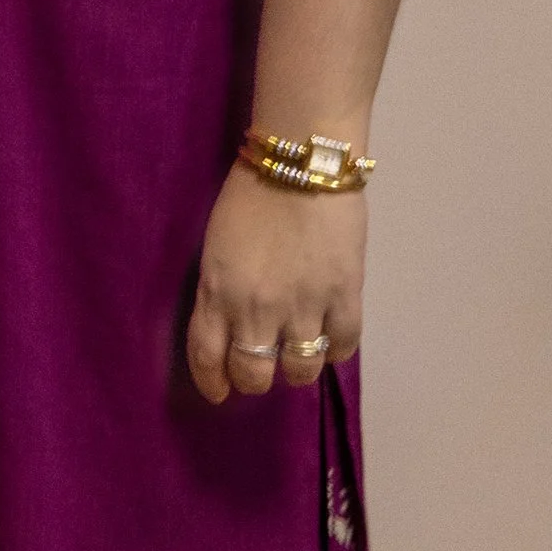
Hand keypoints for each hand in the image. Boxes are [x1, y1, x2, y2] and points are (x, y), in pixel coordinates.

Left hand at [187, 160, 366, 404]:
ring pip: (300, 372)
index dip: (212, 381)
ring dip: (296, 369)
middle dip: (254, 378)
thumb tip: (230, 323)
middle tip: (261, 366)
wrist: (301, 159)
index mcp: (218, 290)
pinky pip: (343, 347)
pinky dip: (336, 350)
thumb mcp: (216, 242)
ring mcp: (303, 306)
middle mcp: (256, 308)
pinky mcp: (344, 297)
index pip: (207, 355)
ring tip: (298, 352)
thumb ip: (221, 287)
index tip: (219, 391)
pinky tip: (330, 336)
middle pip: (253, 374)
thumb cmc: (251, 190)